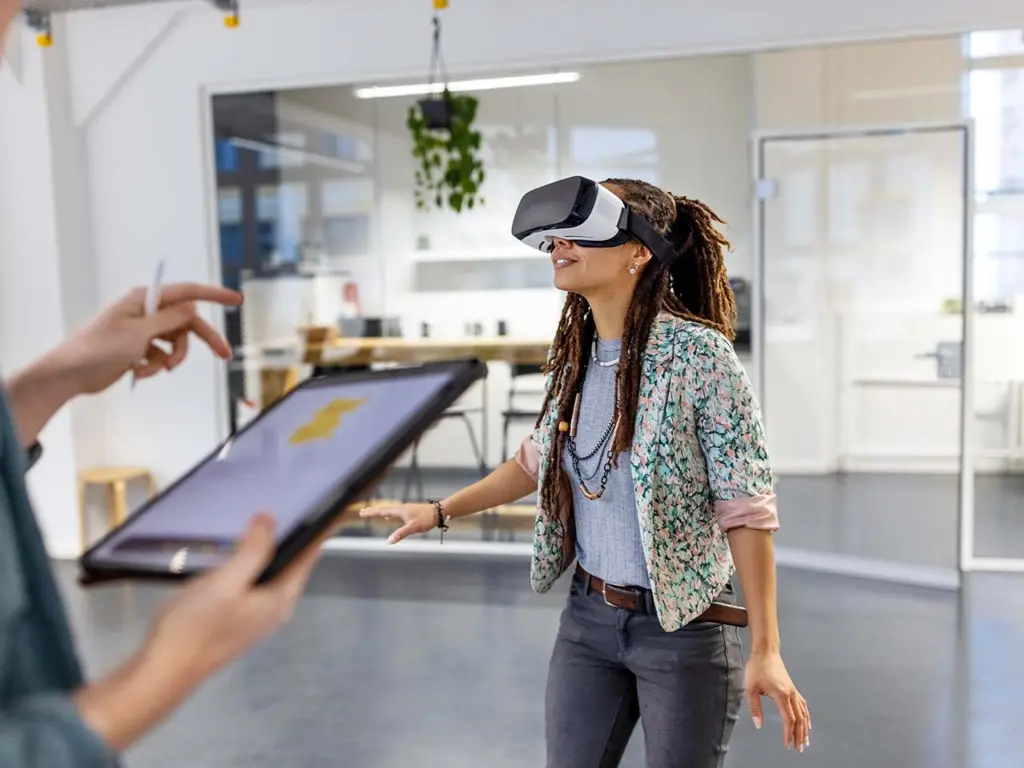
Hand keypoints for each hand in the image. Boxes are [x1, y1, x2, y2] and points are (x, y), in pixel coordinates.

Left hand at [52, 282, 241, 395]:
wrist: (71, 374)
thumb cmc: (98, 349)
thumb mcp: (139, 333)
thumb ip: (169, 319)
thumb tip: (192, 306)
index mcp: (144, 300)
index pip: (187, 293)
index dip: (214, 295)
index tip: (235, 299)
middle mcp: (145, 312)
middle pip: (186, 322)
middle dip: (202, 341)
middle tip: (224, 355)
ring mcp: (142, 330)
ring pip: (176, 343)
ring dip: (170, 359)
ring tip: (155, 370)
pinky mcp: (138, 348)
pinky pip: (162, 355)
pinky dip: (155, 366)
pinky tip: (139, 371)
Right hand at [143, 514, 320, 682]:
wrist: (164, 668)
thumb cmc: (197, 624)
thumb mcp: (226, 582)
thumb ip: (253, 550)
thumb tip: (270, 518)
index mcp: (281, 599)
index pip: (308, 557)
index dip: (316, 531)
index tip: (318, 502)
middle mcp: (275, 608)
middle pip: (292, 564)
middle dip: (291, 535)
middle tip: (285, 501)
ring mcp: (256, 615)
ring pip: (270, 572)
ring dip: (267, 547)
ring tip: (260, 516)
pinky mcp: (237, 616)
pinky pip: (252, 581)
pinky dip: (250, 561)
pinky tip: (234, 549)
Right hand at [359, 503, 437, 543]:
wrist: (439, 512)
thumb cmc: (427, 518)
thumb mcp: (413, 527)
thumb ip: (401, 533)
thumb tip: (389, 541)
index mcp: (400, 510)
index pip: (382, 511)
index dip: (371, 513)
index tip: (361, 513)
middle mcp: (401, 509)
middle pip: (384, 510)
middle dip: (373, 511)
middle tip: (362, 512)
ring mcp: (406, 510)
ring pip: (389, 511)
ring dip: (380, 513)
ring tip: (373, 514)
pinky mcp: (410, 513)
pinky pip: (395, 514)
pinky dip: (389, 515)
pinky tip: (389, 518)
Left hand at [745, 651, 809, 751]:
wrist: (765, 652)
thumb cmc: (757, 668)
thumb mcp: (750, 688)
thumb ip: (754, 708)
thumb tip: (759, 725)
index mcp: (782, 695)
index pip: (789, 719)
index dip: (789, 734)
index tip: (788, 745)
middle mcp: (791, 694)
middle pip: (799, 719)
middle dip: (799, 735)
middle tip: (799, 748)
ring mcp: (794, 691)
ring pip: (803, 713)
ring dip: (805, 728)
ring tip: (805, 741)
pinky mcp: (793, 688)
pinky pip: (803, 705)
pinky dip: (806, 716)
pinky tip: (807, 723)